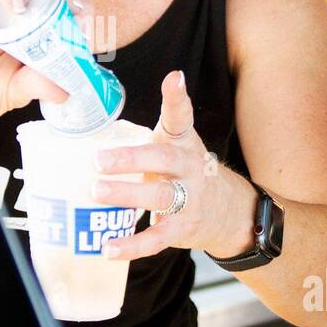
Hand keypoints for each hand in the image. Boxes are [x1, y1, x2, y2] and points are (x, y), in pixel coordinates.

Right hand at [0, 0, 92, 125]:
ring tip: (63, 3)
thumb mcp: (15, 92)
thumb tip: (66, 89)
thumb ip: (37, 86)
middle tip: (82, 12)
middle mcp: (17, 10)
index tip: (90, 30)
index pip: (63, 1)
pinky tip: (19, 7)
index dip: (81, 7)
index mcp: (33, 28)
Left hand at [89, 69, 256, 261]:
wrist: (229, 211)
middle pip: (163, 159)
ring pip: (160, 197)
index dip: (177, 97)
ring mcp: (189, 199)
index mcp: (183, 142)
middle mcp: (189, 167)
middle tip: (97, 159)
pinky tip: (107, 248)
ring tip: (96, 192)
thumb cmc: (186, 171)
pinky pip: (156, 238)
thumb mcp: (176, 144)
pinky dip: (131, 245)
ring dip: (127, 195)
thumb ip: (151, 131)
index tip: (174, 78)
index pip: (181, 117)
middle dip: (130, 158)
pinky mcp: (183, 228)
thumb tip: (107, 115)